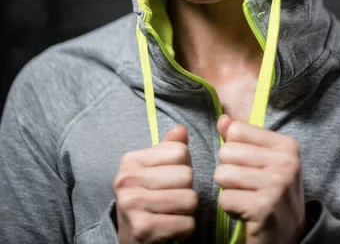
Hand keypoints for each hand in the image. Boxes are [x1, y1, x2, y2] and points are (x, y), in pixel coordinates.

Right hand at [114, 124, 197, 243]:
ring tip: (172, 212)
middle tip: (172, 198)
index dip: (184, 166)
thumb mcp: (154, 168)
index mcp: (131, 160)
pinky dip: (185, 228)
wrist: (129, 237)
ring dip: (187, 210)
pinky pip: (187, 223)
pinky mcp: (143, 229)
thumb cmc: (147, 197)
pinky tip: (171, 227)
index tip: (170, 179)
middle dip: (187, 189)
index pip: (180, 152)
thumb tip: (181, 129)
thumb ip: (169, 147)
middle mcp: (127, 180)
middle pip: (187, 175)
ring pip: (189, 199)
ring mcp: (132, 205)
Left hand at [214, 115, 305, 243]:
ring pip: (222, 174)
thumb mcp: (262, 160)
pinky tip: (247, 213)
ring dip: (228, 190)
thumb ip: (241, 138)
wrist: (289, 236)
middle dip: (229, 171)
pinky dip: (230, 208)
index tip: (252, 166)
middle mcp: (286, 162)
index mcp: (287, 145)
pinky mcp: (263, 208)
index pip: (237, 130)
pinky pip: (224, 198)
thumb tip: (222, 119)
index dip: (235, 149)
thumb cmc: (271, 193)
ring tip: (247, 198)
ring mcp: (277, 185)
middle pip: (227, 152)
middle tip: (248, 186)